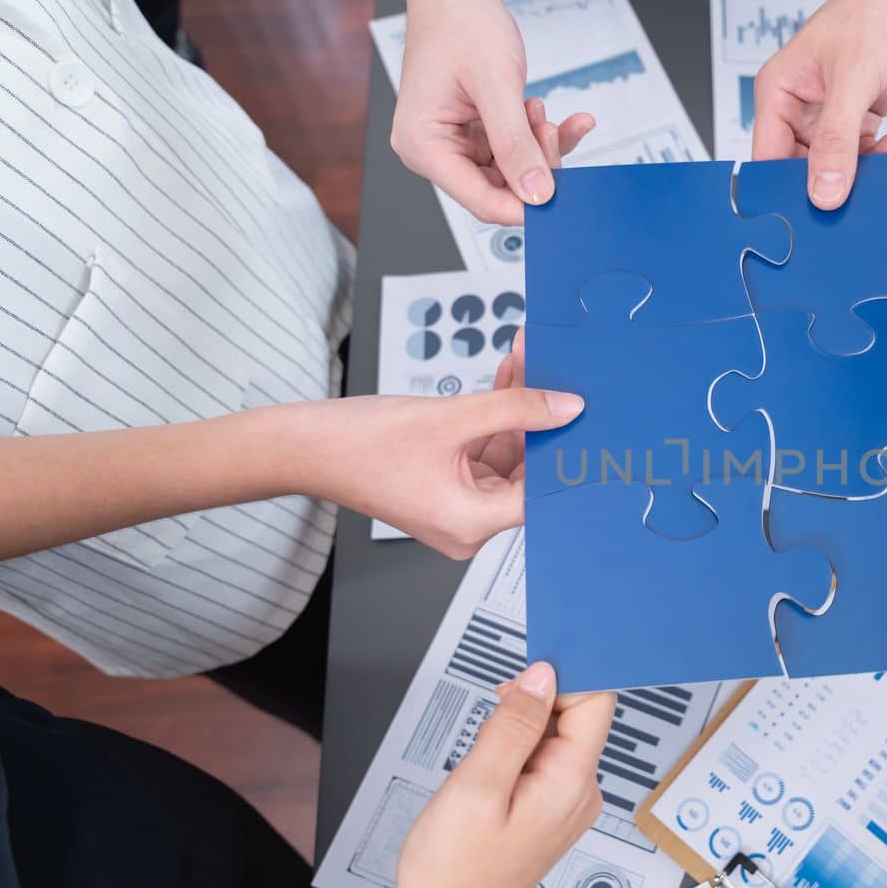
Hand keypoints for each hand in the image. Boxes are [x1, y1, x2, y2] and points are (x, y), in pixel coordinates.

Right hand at [289, 334, 582, 557]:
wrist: (302, 444)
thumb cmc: (356, 445)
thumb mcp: (449, 417)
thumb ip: (514, 408)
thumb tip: (565, 406)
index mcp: (470, 525)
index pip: (540, 493)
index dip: (563, 453)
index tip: (584, 420)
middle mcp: (467, 524)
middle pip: (524, 470)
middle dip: (536, 417)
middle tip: (554, 374)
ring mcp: (456, 504)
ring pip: (505, 454)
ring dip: (515, 410)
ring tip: (529, 362)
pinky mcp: (445, 484)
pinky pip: (482, 450)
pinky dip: (492, 417)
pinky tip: (507, 378)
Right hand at [386, 662, 614, 887]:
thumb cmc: (455, 870)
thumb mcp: (476, 785)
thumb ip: (513, 725)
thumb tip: (542, 677)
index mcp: (572, 783)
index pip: (596, 702)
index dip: (561, 680)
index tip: (524, 680)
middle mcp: (580, 793)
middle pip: (575, 717)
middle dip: (532, 707)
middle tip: (491, 728)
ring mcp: (567, 803)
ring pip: (554, 737)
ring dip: (519, 733)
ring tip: (485, 764)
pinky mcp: (549, 810)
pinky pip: (542, 761)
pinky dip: (515, 755)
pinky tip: (489, 776)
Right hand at [389, 0, 593, 222]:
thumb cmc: (461, 22)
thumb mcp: (496, 85)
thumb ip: (516, 144)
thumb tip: (537, 192)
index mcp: (422, 144)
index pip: (478, 199)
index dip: (522, 207)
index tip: (560, 203)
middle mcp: (435, 149)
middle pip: (498, 189)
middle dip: (535, 166)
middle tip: (551, 132)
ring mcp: (458, 143)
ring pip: (514, 172)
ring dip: (540, 147)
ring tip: (539, 108)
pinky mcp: (478, 134)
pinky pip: (518, 150)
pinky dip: (542, 137)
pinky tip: (562, 120)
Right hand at [750, 0, 886, 207]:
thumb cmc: (875, 10)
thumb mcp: (854, 79)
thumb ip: (836, 140)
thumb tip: (823, 191)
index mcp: (779, 92)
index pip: (769, 159)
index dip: (787, 189)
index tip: (813, 212)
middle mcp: (800, 107)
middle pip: (805, 168)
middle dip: (837, 179)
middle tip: (863, 187)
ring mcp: (830, 113)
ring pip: (839, 164)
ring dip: (871, 164)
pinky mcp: (858, 114)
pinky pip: (866, 150)